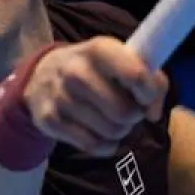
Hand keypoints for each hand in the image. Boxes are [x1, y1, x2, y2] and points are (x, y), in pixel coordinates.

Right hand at [25, 37, 169, 156]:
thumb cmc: (95, 69)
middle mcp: (76, 71)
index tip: (145, 96)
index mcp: (99, 49)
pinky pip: (94, 146)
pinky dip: (106, 145)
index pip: (135, 75)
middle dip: (134, 116)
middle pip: (125, 112)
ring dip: (120, 130)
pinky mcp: (50, 120)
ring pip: (112, 131)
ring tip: (112, 118)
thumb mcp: (121, 60)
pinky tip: (101, 133)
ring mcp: (60, 97)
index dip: (149, 92)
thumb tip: (153, 114)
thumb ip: (152, 80)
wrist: (41, 74)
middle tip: (128, 109)